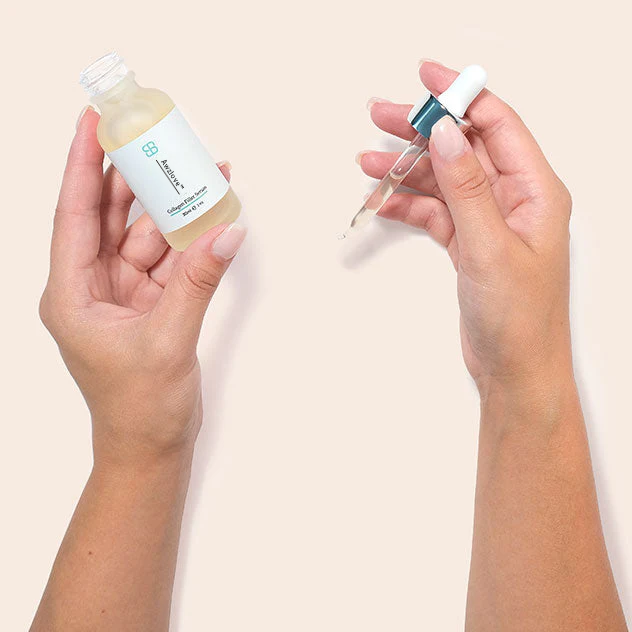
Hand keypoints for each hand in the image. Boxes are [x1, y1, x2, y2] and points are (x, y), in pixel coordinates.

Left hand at [40, 108, 245, 465]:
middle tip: (152, 136)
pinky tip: (208, 218)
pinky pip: (168, 260)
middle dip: (132, 176)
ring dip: (170, 208)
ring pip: (144, 236)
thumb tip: (226, 231)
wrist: (151, 447)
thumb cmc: (138, 407)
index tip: (92, 122)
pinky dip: (187, 240)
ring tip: (198, 172)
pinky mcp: (151, 303)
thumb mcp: (168, 339)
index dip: (81, 164)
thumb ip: (198, 281)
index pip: (73, 214)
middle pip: (108, 216)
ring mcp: (123, 293)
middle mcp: (92, 287)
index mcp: (72, 294)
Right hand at [359, 62, 572, 392]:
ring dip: (407, 171)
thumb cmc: (521, 319)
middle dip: (422, 130)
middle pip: (463, 147)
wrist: (514, 369)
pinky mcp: (469, 243)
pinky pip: (435, 212)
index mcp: (535, 191)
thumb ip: (467, 188)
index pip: (497, 124)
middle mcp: (513, 200)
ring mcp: (489, 222)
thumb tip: (446, 135)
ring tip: (371, 162)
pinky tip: (385, 201)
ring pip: (443, 181)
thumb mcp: (491, 248)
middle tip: (382, 116)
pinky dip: (409, 205)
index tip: (427, 78)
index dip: (461, 95)